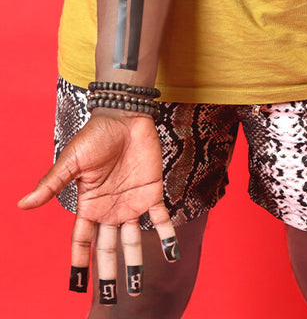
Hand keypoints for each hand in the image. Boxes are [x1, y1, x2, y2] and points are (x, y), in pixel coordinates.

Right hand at [18, 108, 177, 303]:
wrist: (125, 118)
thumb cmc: (96, 137)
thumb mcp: (71, 162)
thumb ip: (52, 184)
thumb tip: (22, 204)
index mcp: (90, 205)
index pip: (82, 240)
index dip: (79, 262)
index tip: (77, 287)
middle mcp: (111, 209)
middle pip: (108, 247)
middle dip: (108, 272)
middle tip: (109, 298)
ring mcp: (133, 203)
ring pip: (134, 240)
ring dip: (136, 262)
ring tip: (137, 287)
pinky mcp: (153, 192)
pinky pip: (161, 218)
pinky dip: (167, 235)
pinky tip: (172, 252)